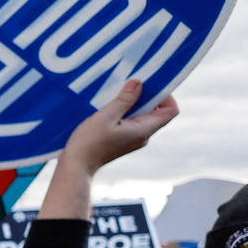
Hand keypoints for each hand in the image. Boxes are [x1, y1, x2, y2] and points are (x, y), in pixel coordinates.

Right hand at [60, 79, 179, 174]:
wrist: (77, 165)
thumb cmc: (89, 142)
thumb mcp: (106, 116)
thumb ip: (124, 100)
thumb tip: (138, 83)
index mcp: (144, 130)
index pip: (171, 111)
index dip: (166, 96)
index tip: (151, 85)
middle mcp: (143, 135)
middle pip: (158, 112)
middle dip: (149, 96)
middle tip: (131, 85)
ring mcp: (134, 139)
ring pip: (144, 116)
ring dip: (135, 103)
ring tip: (118, 95)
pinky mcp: (124, 140)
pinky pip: (133, 122)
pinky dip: (127, 111)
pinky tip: (111, 106)